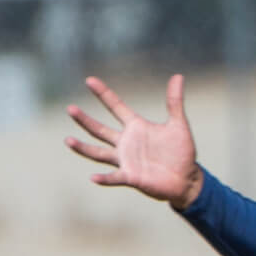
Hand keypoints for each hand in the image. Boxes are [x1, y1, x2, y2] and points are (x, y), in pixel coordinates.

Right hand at [66, 74, 202, 209]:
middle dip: (85, 120)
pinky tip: (93, 177)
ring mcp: (126, 160)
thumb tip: (178, 76)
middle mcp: (126, 143)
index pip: (115, 106)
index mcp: (136, 127)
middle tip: (70, 108)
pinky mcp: (131, 177)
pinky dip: (105, 178)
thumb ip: (174, 102)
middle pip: (100, 129)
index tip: (89, 80)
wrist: (187, 179)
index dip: (103, 93)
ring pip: (99, 153)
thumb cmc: (181, 152)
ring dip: (84, 148)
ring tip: (68, 140)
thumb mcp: (179, 125)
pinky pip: (115, 177)